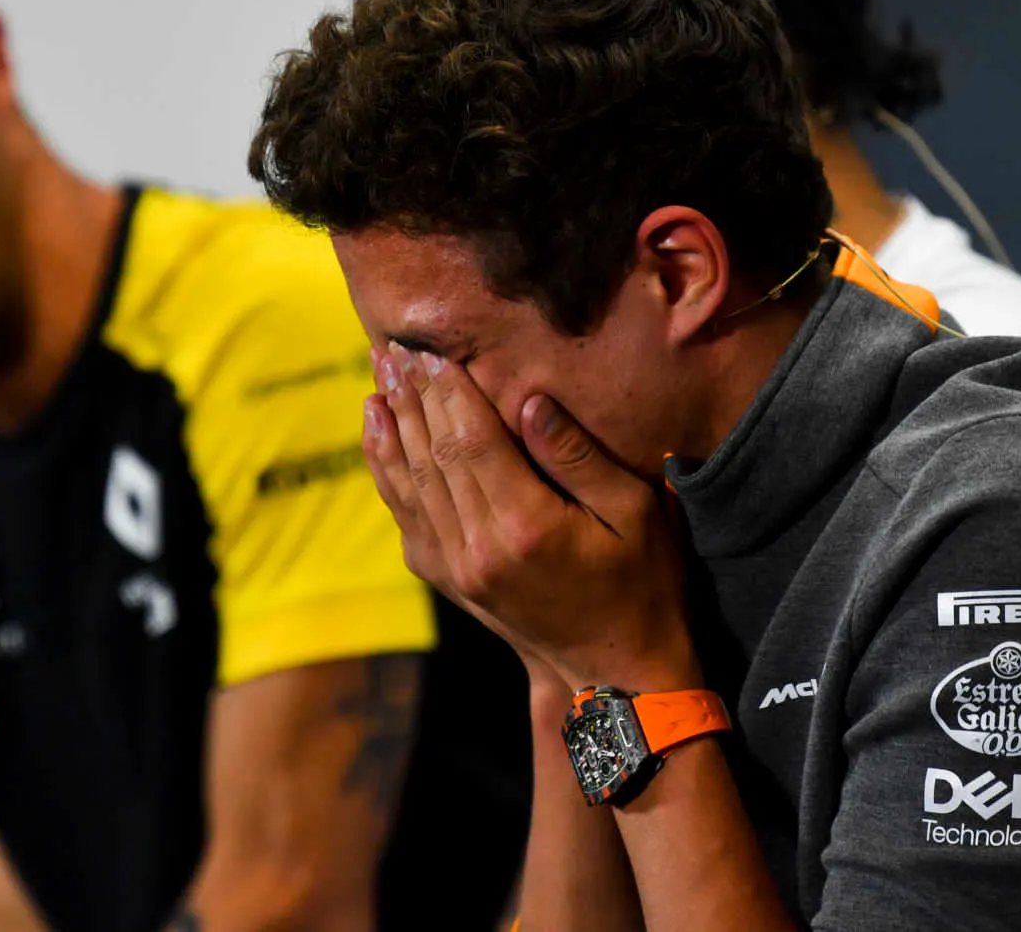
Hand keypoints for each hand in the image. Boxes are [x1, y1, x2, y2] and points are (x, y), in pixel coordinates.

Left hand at [360, 344, 699, 691]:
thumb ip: (578, 458)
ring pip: (409, 484)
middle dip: (411, 397)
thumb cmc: (642, 583)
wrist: (616, 670)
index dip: (448, 392)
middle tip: (391, 348)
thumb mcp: (635, 514)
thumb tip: (529, 402)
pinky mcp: (447, 579)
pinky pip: (405, 515)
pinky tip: (379, 434)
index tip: (431, 350)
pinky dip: (386, 470)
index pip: (472, 442)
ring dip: (390, 427)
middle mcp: (480, 549)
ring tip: (378, 377)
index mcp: (527, 527)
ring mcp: (457, 569)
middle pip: (432, 456)